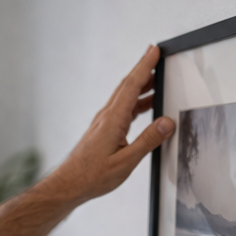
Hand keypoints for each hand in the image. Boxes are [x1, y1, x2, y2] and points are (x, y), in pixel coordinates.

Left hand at [53, 45, 174, 202]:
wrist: (69, 184)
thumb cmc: (93, 176)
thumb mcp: (126, 162)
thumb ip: (148, 141)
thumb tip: (166, 123)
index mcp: (113, 120)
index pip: (132, 86)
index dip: (144, 66)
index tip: (154, 51)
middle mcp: (107, 116)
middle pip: (127, 86)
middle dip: (142, 68)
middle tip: (155, 55)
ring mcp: (104, 122)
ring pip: (124, 96)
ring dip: (140, 85)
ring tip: (156, 80)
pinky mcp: (103, 130)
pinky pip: (122, 108)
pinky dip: (135, 101)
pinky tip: (143, 106)